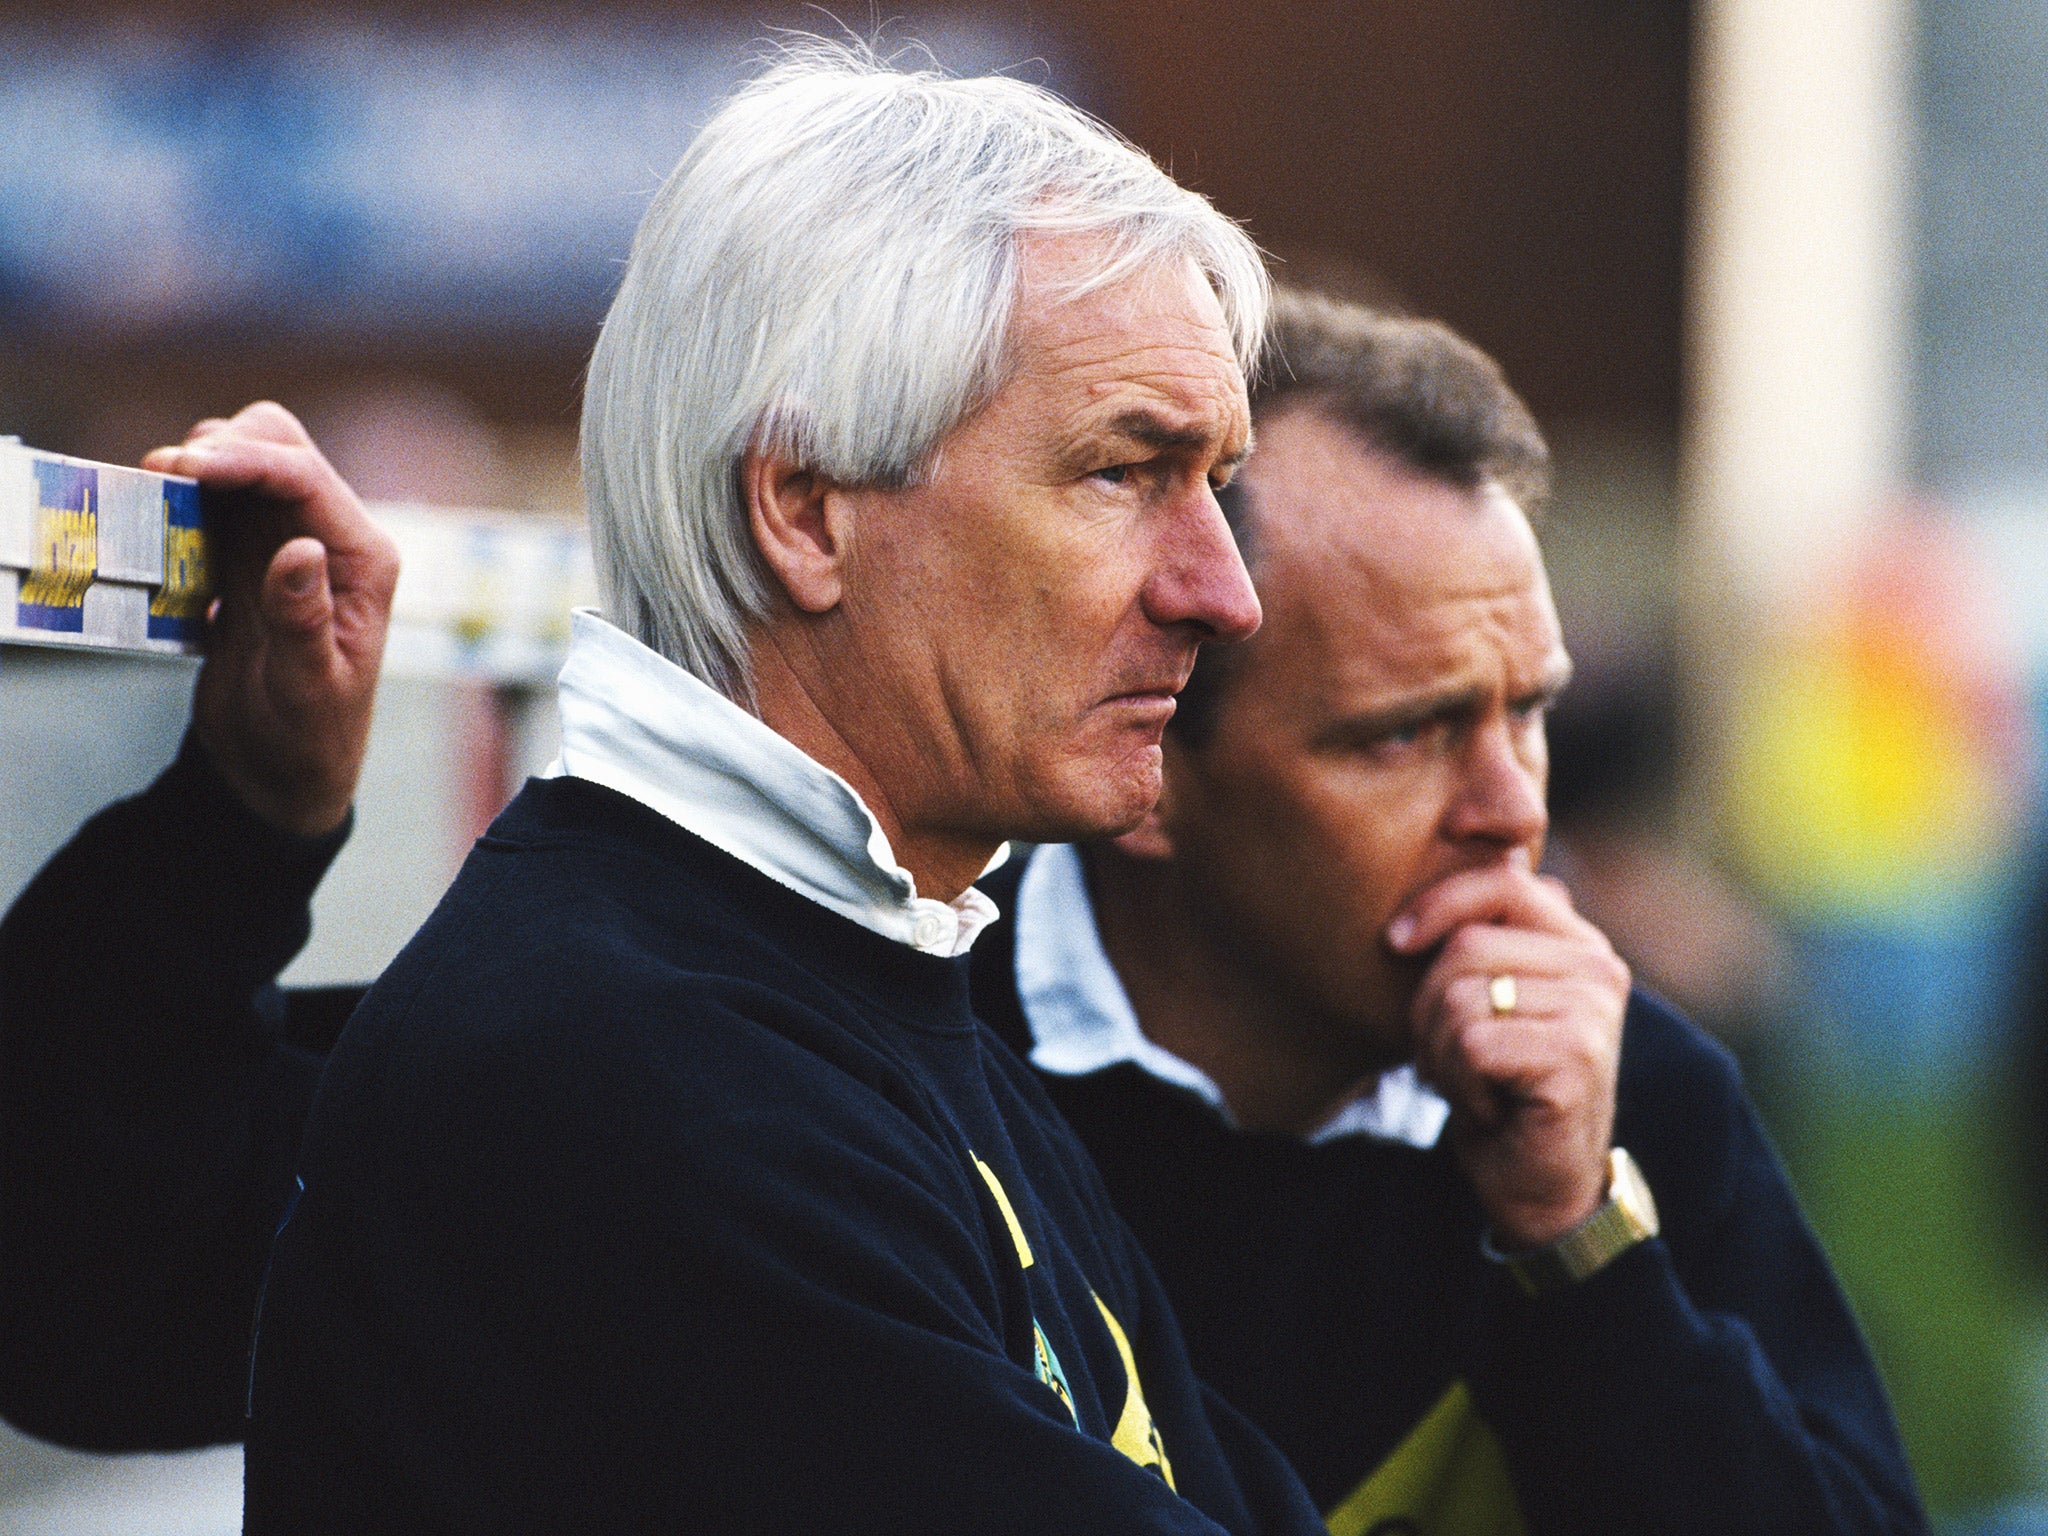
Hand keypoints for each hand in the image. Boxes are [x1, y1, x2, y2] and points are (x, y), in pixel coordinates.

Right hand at [142, 403, 399, 836]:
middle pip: (277, 445)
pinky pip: (211, 502)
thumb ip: (303, 619)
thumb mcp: (308, 688)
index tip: (183, 466)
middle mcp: (330, 537)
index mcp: (362, 558)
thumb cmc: (309, 736)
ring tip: (153, 498)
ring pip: (241, 463)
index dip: (244, 459)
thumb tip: (301, 548)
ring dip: (195, 467)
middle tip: (160, 477)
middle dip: (220, 445)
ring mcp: (284, 541)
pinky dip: (181, 498)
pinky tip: (156, 526)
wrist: (280, 769)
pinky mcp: (245, 556)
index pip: (304, 477)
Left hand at [1386, 850, 1629, 1249]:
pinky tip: (1488, 1105)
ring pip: (1461, 998)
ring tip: (1472, 1082)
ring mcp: (1593, 1013)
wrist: (1539, 1181)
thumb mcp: (1490, 1000)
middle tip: (1446, 1056)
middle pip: (1465, 948)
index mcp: (1579, 943)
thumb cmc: (1501, 1084)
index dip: (1438, 904)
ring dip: (1441, 1052)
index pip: (1501, 883)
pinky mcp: (1575, 1059)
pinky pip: (1471, 1044)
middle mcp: (1598, 969)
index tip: (1395, 942)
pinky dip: (1458, 1083)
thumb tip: (1469, 839)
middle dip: (1428, 1007)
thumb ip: (1484, 936)